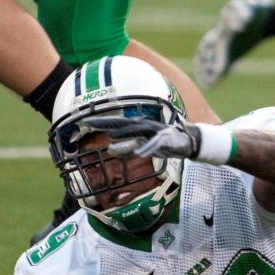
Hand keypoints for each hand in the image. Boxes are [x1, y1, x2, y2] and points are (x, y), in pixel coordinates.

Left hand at [81, 117, 200, 159]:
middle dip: (107, 122)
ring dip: (126, 133)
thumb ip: (126, 148)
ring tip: (112, 136)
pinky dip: (147, 147)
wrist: (188, 142)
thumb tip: (109, 149)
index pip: (117, 122)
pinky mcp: (166, 139)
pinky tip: (139, 153)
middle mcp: (145, 125)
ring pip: (138, 131)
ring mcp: (156, 131)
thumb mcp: (142, 146)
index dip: (102, 121)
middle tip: (90, 122)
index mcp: (138, 126)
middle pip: (123, 123)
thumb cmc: (164, 143)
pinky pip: (155, 144)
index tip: (85, 121)